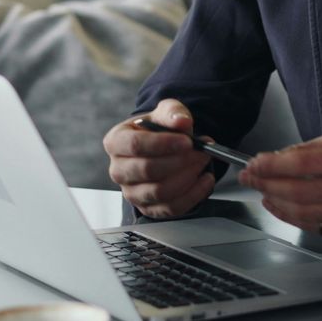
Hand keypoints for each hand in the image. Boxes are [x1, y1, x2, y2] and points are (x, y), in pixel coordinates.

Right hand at [102, 99, 214, 217]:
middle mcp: (119, 170)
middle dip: (180, 161)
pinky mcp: (148, 208)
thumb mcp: (165, 113)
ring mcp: (132, 192)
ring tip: (203, 162)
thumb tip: (181, 121)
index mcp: (116, 142)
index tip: (187, 142)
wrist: (162, 149)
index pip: (135, 145)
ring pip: (160, 192)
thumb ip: (173, 112)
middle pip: (148, 170)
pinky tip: (205, 179)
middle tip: (201, 152)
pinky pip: (172, 208)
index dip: (163, 144)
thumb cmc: (158, 130)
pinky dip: (194, 194)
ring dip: (188, 177)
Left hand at [237, 134, 321, 236]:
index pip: (300, 165)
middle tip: (251, 178)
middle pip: (297, 192)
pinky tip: (280, 206)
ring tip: (263, 191)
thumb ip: (306, 151)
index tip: (253, 164)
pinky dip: (292, 217)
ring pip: (303, 213)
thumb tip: (271, 160)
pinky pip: (316, 226)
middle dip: (267, 185)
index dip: (271, 166)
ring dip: (276, 203)